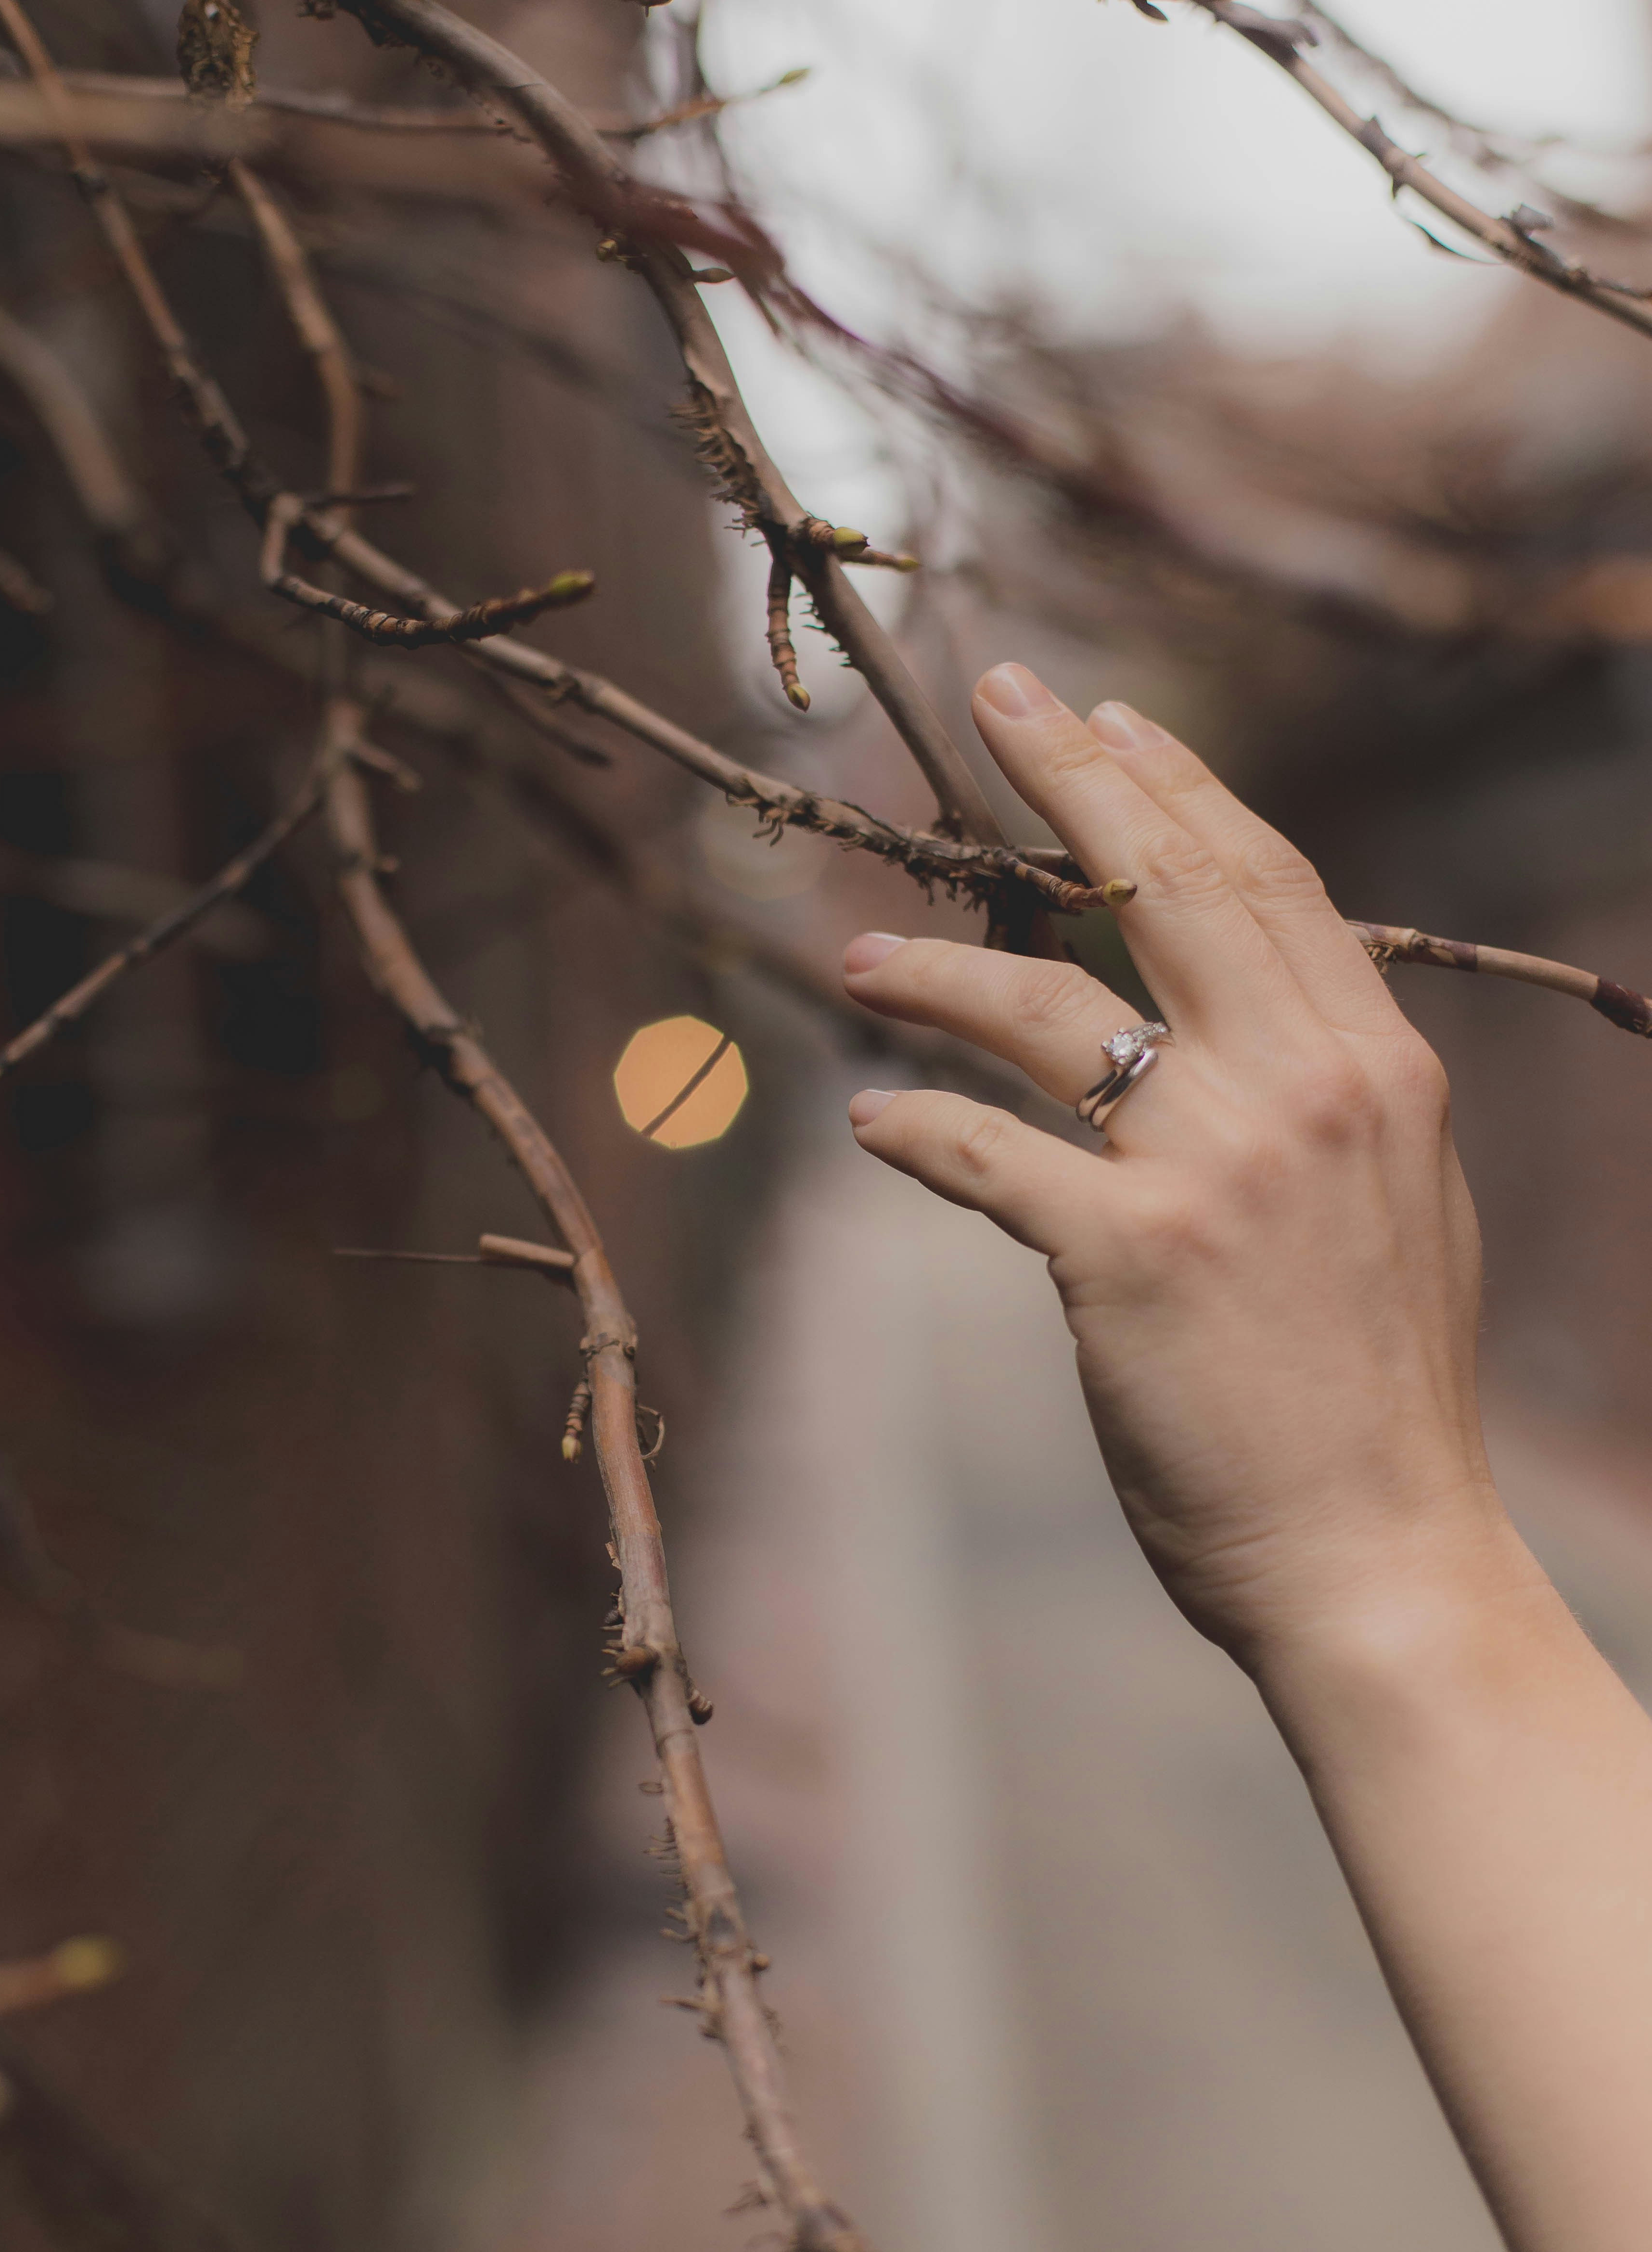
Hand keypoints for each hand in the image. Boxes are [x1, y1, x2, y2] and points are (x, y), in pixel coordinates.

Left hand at [841, 666, 1523, 1683]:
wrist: (1386, 1551)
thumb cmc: (1378, 1395)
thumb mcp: (1397, 1209)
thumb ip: (1328, 1103)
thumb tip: (1253, 1034)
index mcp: (1374, 1071)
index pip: (1265, 886)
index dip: (1178, 791)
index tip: (1110, 720)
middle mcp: (1303, 1091)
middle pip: (1165, 893)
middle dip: (1070, 783)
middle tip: (996, 700)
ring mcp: (1215, 1170)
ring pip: (1048, 1013)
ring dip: (937, 976)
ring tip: (854, 960)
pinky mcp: (1129, 1260)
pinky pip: (990, 1159)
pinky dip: (916, 1132)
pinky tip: (867, 1122)